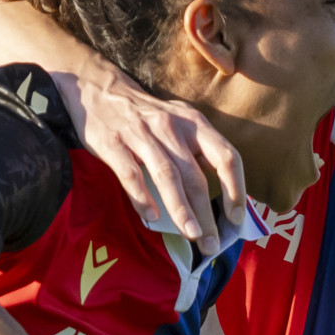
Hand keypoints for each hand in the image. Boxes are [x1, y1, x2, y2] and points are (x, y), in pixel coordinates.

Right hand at [58, 57, 248, 257]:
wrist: (99, 90)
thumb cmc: (147, 115)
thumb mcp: (180, 120)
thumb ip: (200, 149)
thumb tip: (224, 190)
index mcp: (194, 123)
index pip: (226, 156)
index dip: (236, 189)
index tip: (235, 218)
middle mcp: (171, 127)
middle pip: (196, 175)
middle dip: (207, 213)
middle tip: (212, 244)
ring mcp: (141, 135)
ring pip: (167, 176)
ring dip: (181, 209)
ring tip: (191, 235)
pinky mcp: (113, 143)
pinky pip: (131, 174)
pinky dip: (142, 197)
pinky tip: (152, 218)